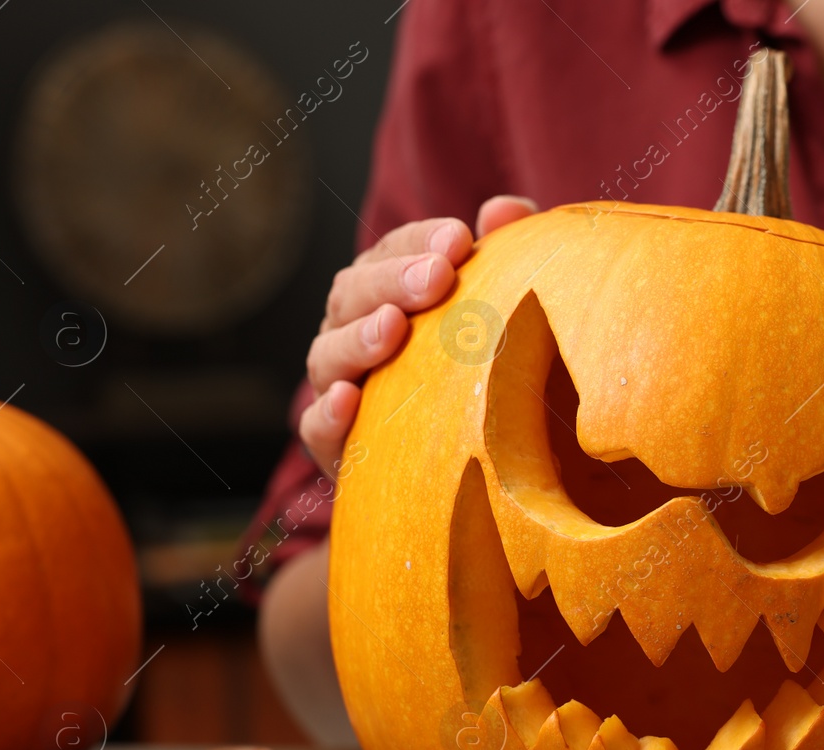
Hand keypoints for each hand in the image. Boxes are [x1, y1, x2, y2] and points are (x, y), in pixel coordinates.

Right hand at [299, 195, 537, 472]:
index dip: (419, 240)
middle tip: (436, 276)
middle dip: (391, 281)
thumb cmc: (479, 373)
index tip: (460, 238)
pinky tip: (350, 400)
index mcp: (385, 293)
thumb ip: (503, 255)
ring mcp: (337, 387)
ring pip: (327, 355)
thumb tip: (506, 208)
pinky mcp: (334, 445)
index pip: (391, 253)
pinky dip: (327, 413)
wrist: (459, 466)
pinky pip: (316, 427)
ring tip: (393, 328)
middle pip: (353, 294)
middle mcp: (352, 333)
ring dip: (358, 338)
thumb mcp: (500, 310)